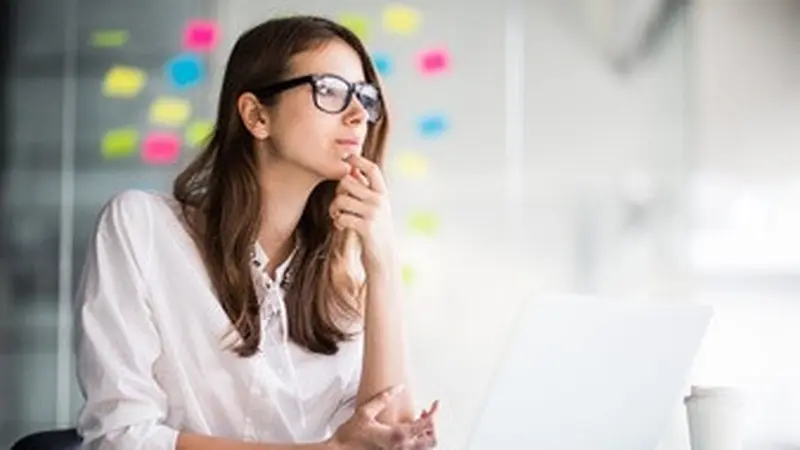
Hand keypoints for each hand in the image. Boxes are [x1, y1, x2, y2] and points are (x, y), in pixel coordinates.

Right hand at [329, 385, 438, 449]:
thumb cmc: (350, 436)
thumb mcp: (365, 412)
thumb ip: (383, 398)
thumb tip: (398, 388)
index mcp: (398, 435)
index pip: (427, 424)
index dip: (434, 412)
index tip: (436, 404)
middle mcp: (402, 448)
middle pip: (431, 440)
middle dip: (433, 426)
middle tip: (428, 413)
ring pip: (424, 448)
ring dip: (425, 434)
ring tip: (419, 419)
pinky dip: (416, 440)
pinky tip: (408, 430)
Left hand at [330, 155, 395, 272]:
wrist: (382, 255)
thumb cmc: (374, 228)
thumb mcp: (374, 206)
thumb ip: (365, 189)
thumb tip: (351, 169)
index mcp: (383, 192)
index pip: (372, 168)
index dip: (357, 160)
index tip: (346, 159)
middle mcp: (380, 200)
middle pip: (347, 181)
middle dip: (337, 191)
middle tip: (339, 203)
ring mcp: (373, 214)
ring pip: (341, 199)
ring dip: (334, 209)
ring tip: (337, 216)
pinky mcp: (366, 228)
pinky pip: (342, 217)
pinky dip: (337, 221)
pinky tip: (340, 226)